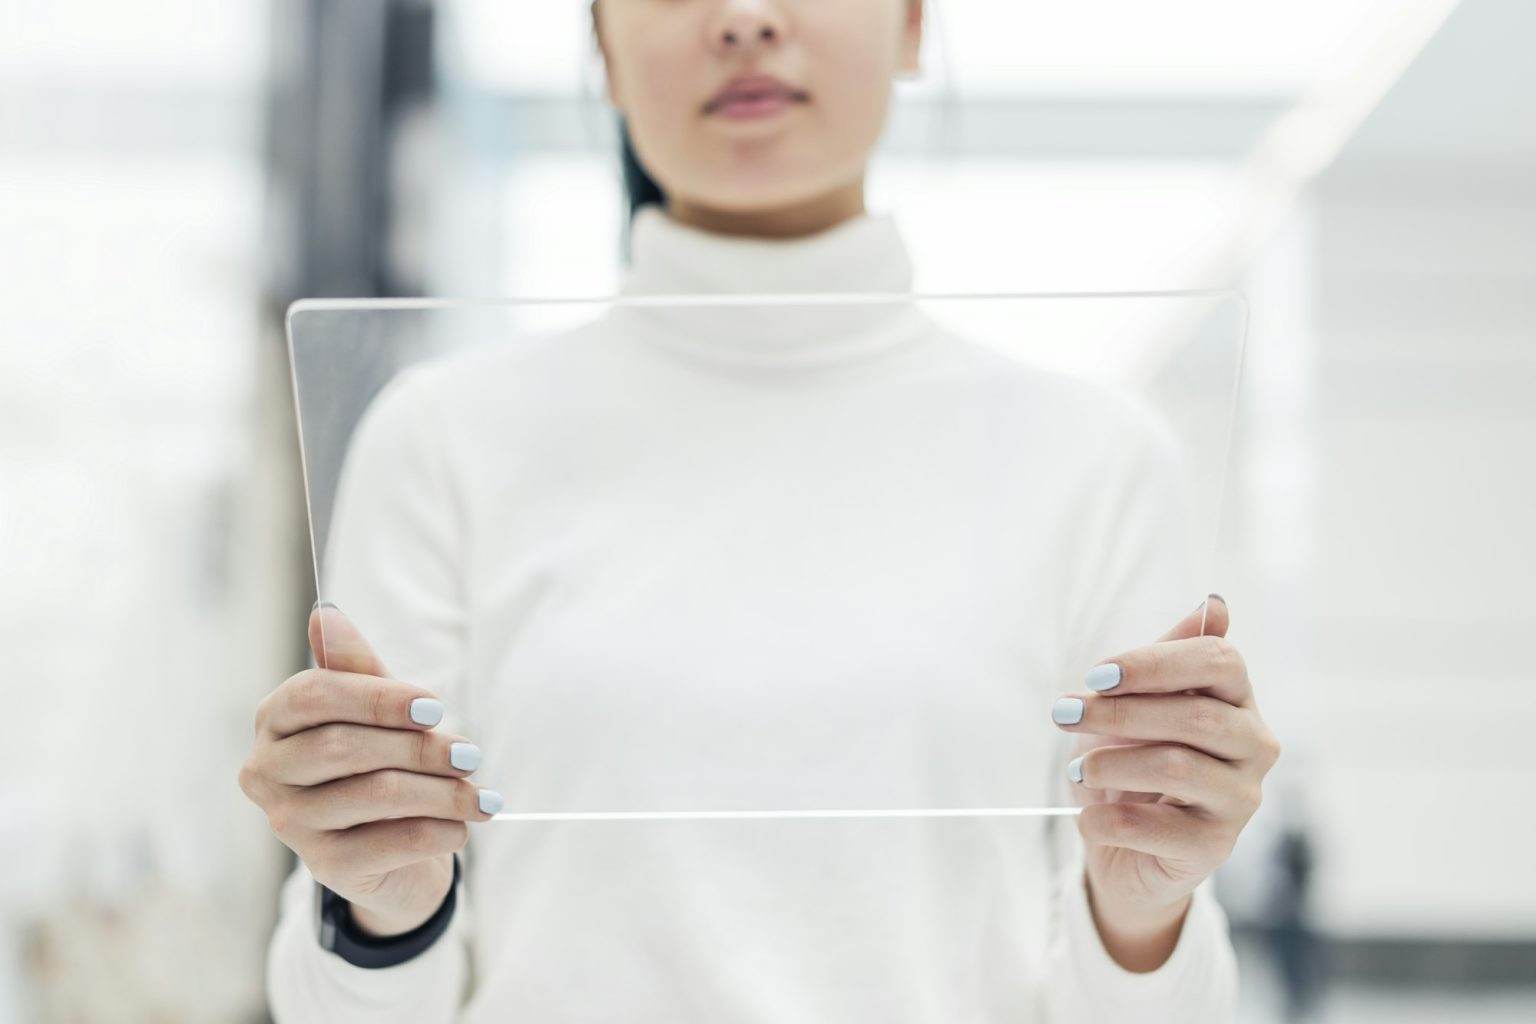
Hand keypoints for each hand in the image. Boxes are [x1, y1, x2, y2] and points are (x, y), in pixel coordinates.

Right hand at [239, 604, 500, 935]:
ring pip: (375, 795)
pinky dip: (438, 830)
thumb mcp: (374, 708)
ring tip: (482, 795)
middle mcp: (267, 772)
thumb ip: (354, 666)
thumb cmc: (380, 761)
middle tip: (471, 754)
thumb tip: (326, 615)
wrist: (392, 852)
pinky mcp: (325, 867)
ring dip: (442, 792)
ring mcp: (290, 823)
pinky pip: (391, 841)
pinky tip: (462, 826)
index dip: (378, 698)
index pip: (315, 696)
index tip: (435, 706)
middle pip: (344, 747)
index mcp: (274, 720)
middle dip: (420, 748)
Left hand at [1052, 595, 1279, 969]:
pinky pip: (1157, 828)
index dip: (1153, 663)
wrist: (1129, 848)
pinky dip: (1107, 819)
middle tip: (1063, 714)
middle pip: (1195, 714)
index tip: (1094, 676)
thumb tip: (1214, 604)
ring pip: (1175, 767)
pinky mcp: (1214, 847)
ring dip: (1109, 764)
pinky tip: (1085, 816)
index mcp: (1237, 698)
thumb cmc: (1134, 759)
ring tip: (1076, 768)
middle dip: (1118, 711)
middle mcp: (1253, 745)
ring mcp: (1240, 799)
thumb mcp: (1140, 701)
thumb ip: (1169, 656)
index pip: (1218, 660)